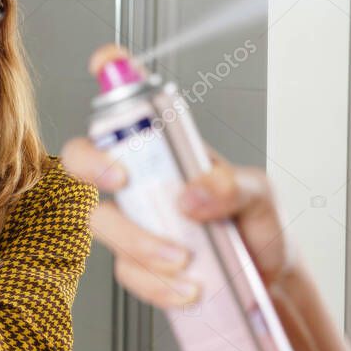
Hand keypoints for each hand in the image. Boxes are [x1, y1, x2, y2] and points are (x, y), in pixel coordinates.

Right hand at [61, 45, 297, 309]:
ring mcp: (135, 221)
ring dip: (139, 242)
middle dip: (91, 163)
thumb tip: (190, 196)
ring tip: (183, 259)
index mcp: (169, 149)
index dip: (112, 74)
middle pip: (84, 156)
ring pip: (102, 222)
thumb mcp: (259, 196)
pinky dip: (156, 283)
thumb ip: (232, 187)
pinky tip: (187, 288)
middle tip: (121, 179)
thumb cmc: (257, 227)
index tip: (107, 63)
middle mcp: (143, 180)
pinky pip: (126, 271)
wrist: (266, 285)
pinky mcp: (137, 264)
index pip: (132, 102)